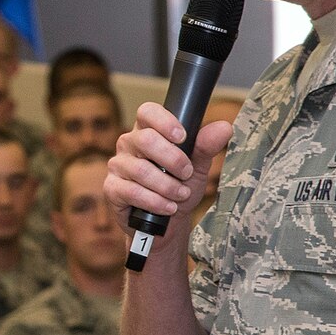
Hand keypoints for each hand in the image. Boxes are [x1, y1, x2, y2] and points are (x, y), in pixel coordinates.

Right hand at [104, 103, 235, 238]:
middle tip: (187, 173)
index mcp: (148, 131)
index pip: (147, 112)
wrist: (168, 222)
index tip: (182, 137)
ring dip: (167, 186)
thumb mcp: (197, 167)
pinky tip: (168, 207)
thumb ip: (206, 147)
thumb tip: (224, 127)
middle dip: (173, 159)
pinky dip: (155, 201)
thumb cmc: (179, 187)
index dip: (164, 121)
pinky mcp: (112, 188)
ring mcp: (118, 165)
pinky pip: (132, 191)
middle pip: (146, 140)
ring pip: (141, 170)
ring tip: (181, 195)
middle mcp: (129, 144)